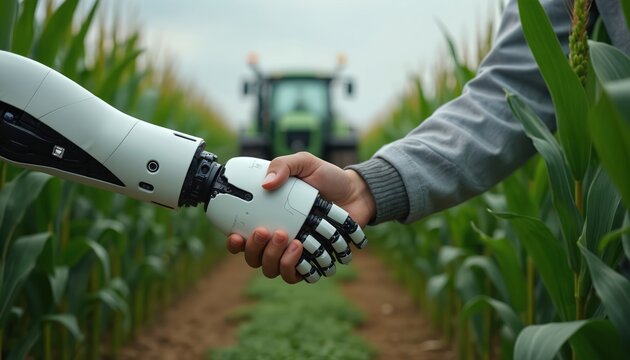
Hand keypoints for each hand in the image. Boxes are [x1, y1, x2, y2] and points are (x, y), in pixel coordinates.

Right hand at [226, 152, 375, 282]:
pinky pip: (295, 276)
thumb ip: (283, 165)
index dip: (234, 243)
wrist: (356, 193)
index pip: (242, 238)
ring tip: (289, 238)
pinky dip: (293, 265)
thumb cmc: (328, 178)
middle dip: (254, 249)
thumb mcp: (304, 163)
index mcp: (268, 219)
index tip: (236, 236)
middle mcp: (277, 240)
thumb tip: (265, 184)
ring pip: (271, 270)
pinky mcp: (312, 263)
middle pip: (254, 259)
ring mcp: (294, 253)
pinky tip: (300, 248)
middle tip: (267, 231)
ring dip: (274, 258)